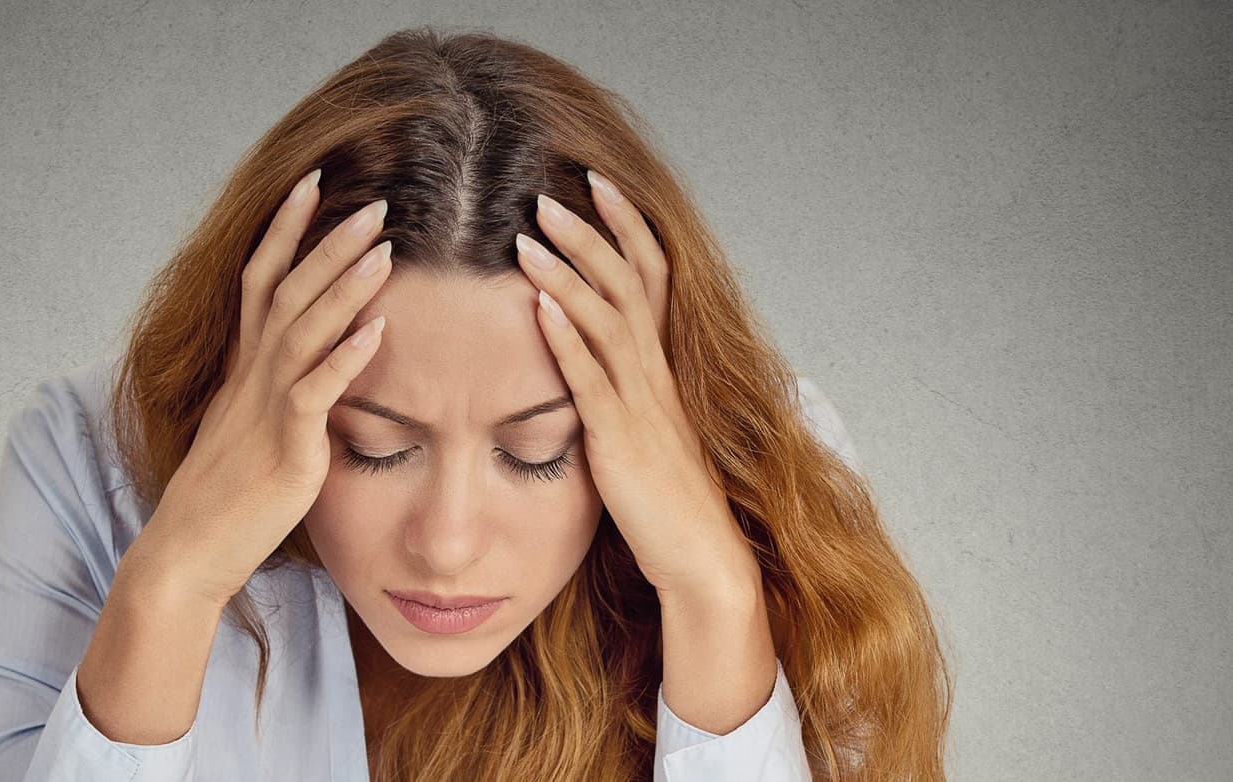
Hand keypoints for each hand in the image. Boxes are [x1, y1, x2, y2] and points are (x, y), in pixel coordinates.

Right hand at [142, 169, 394, 608]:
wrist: (186, 554)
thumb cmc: (224, 502)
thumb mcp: (254, 434)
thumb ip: (283, 397)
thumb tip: (319, 373)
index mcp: (245, 371)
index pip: (261, 281)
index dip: (284, 230)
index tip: (311, 183)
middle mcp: (252, 379)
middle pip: (288, 291)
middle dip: (327, 242)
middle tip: (373, 202)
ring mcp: (265, 410)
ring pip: (303, 330)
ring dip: (344, 286)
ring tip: (385, 247)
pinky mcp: (283, 448)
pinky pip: (315, 394)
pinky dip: (346, 359)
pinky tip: (377, 332)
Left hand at [512, 172, 756, 599]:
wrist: (701, 558)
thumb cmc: (665, 501)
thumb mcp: (641, 430)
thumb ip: (618, 389)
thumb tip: (583, 354)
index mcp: (660, 367)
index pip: (650, 275)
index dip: (626, 226)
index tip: (596, 181)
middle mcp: (656, 374)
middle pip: (628, 282)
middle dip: (591, 232)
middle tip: (549, 190)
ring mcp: (641, 405)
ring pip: (609, 320)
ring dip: (569, 273)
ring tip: (531, 234)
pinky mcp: (621, 440)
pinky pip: (593, 380)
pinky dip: (566, 339)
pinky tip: (539, 307)